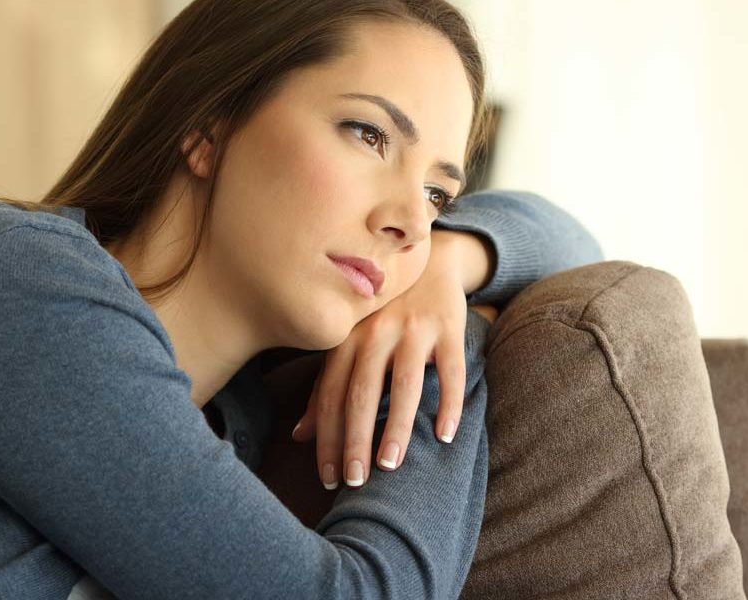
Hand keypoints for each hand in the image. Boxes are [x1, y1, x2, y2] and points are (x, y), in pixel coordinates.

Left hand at [290, 256, 497, 489]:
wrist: (430, 260)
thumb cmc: (382, 311)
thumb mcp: (350, 340)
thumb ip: (326, 385)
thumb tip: (298, 435)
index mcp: (346, 339)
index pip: (330, 395)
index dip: (326, 439)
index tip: (328, 477)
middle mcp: (375, 332)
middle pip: (361, 394)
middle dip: (355, 440)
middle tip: (355, 481)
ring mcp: (413, 329)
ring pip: (403, 386)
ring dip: (396, 428)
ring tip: (390, 466)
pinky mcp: (448, 328)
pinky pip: (449, 371)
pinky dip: (448, 404)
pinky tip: (445, 435)